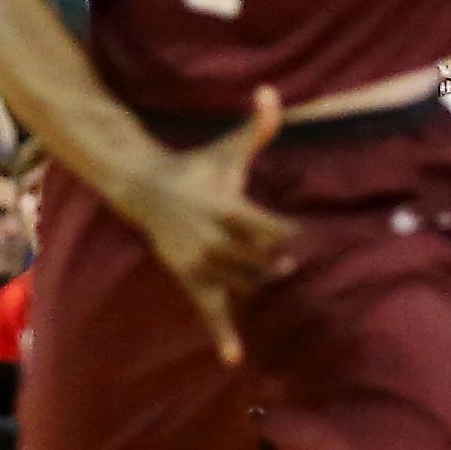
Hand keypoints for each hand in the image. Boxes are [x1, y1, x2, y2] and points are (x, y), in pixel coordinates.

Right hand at [131, 86, 294, 363]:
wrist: (143, 187)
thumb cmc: (197, 166)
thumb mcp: (227, 148)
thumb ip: (257, 125)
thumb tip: (273, 92)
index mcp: (225, 206)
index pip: (261, 224)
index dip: (283, 232)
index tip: (306, 237)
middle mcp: (211, 238)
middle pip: (248, 258)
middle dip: (271, 264)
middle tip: (294, 266)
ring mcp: (198, 262)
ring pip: (234, 283)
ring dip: (255, 287)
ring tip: (277, 284)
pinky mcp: (189, 278)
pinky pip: (208, 309)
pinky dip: (221, 335)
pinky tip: (236, 358)